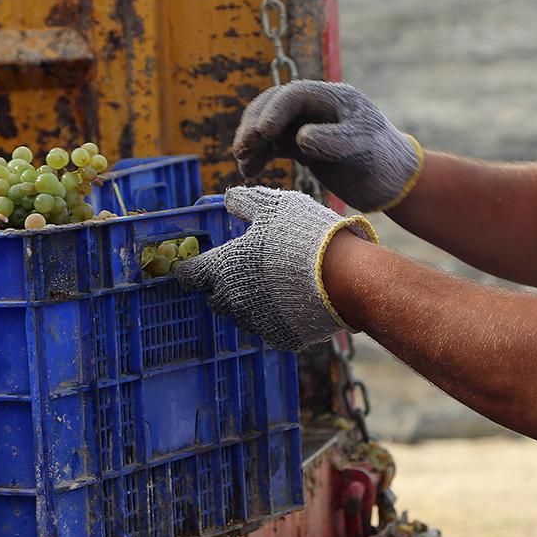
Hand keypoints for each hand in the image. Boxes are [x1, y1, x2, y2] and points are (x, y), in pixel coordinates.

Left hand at [176, 186, 378, 350]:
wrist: (345, 276)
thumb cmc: (304, 234)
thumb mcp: (274, 205)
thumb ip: (246, 202)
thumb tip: (228, 198)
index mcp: (223, 268)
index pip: (190, 274)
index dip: (195, 267)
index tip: (204, 262)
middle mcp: (233, 300)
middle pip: (215, 297)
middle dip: (225, 286)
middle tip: (248, 269)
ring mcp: (256, 323)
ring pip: (242, 314)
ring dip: (250, 302)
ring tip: (276, 283)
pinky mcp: (280, 338)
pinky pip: (270, 328)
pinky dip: (277, 317)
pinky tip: (294, 300)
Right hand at [233, 81, 423, 211]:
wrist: (395, 183)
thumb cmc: (384, 161)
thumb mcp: (361, 148)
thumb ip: (332, 141)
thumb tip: (299, 138)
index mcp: (335, 98)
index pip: (294, 95)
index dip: (274, 111)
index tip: (262, 133)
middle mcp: (319, 107)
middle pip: (275, 106)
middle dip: (254, 125)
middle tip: (241, 149)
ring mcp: (310, 125)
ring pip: (270, 126)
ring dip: (253, 142)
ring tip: (243, 165)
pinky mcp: (305, 145)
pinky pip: (274, 144)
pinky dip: (261, 156)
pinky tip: (250, 173)